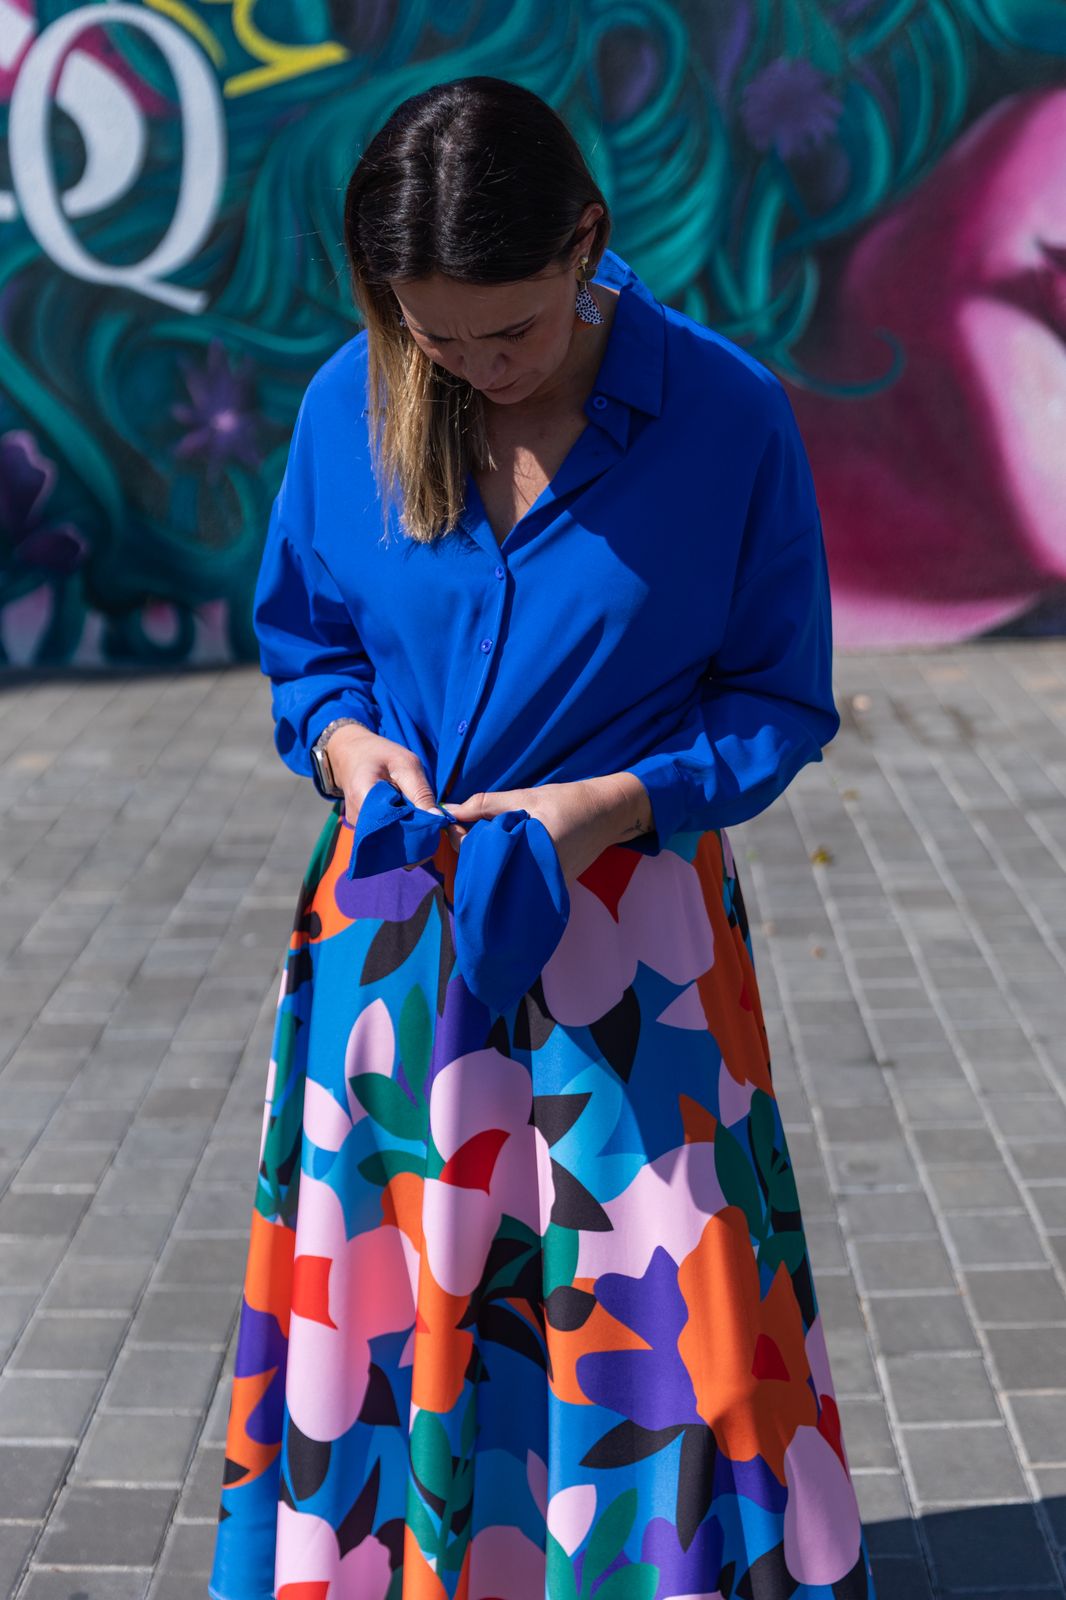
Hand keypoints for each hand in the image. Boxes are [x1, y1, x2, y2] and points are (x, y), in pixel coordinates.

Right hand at [325, 726, 469, 864]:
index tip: (433, 822)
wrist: (354, 754)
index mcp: (363, 797)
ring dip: (408, 833)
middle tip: (430, 819)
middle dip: (415, 835)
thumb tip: (438, 819)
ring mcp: (358, 827)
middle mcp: (357, 818)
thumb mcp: (406, 764)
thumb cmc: (381, 755)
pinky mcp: (363, 830)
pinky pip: (386, 838)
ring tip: (416, 814)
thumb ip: (421, 792)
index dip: (416, 829)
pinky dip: (400, 831)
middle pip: (391, 839)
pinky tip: (407, 817)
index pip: (392, 826)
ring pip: (390, 841)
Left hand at [443, 774, 653, 883]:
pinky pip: (518, 881)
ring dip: (490, 861)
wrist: (608, 813)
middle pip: (488, 872)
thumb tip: (450, 810)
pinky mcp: (551, 887)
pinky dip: (508, 868)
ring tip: (490, 838)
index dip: (462, 839)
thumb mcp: (525, 797)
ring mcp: (544, 886)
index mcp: (528, 853)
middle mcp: (535, 877)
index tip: (454, 823)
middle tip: (469, 828)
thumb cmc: (568, 801)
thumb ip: (486, 805)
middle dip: (474, 853)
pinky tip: (508, 850)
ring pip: (503, 878)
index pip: (479, 855)